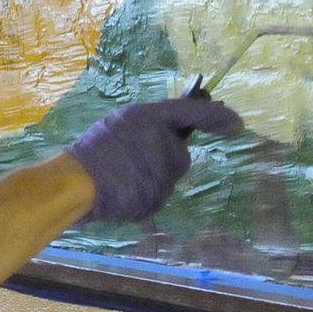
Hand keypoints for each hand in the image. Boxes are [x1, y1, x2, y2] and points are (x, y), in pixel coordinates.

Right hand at [63, 98, 242, 221]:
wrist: (76, 182)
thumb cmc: (94, 148)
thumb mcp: (123, 121)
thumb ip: (152, 123)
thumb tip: (179, 132)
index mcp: (149, 118)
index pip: (191, 113)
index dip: (216, 116)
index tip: (237, 123)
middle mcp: (161, 144)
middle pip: (179, 155)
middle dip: (163, 159)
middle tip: (132, 158)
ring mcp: (159, 174)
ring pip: (168, 179)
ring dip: (152, 178)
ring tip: (123, 176)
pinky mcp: (155, 199)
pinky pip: (158, 197)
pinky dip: (144, 195)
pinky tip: (124, 190)